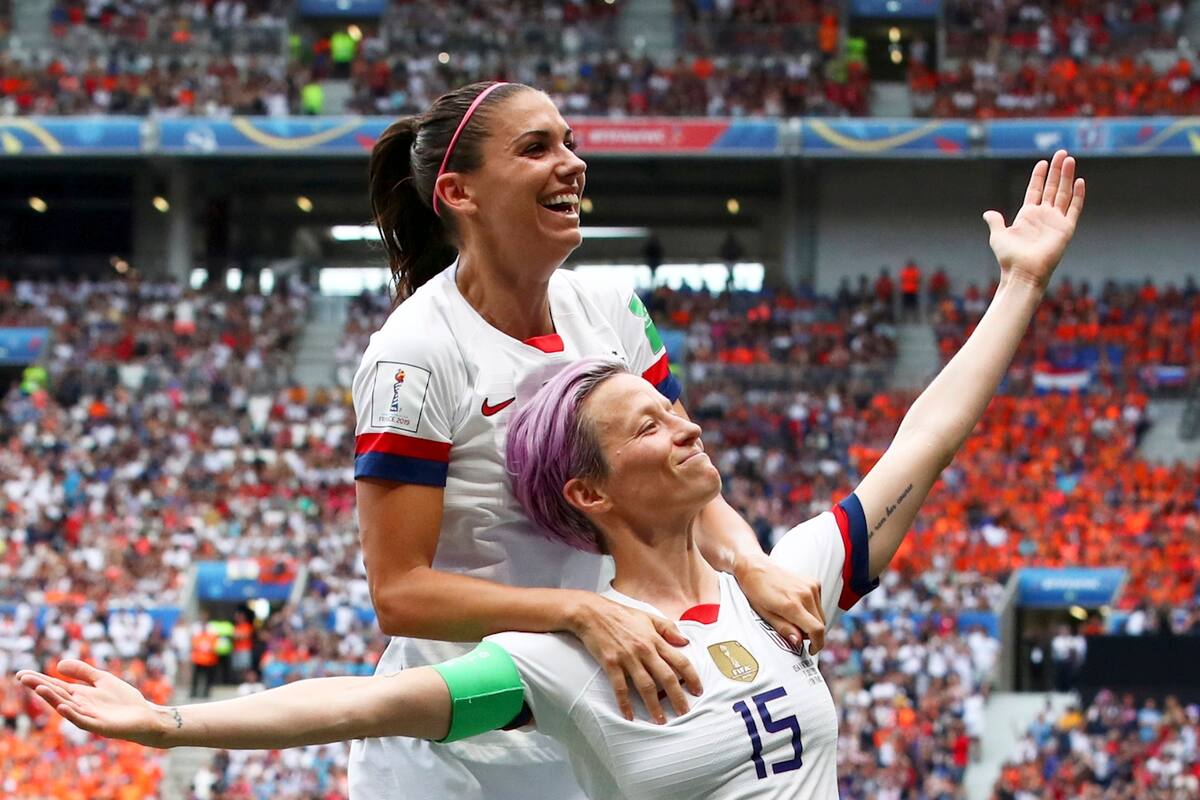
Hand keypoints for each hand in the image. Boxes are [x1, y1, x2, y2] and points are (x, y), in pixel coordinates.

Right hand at [16, 660, 167, 747]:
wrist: (144, 716)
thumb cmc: (123, 700)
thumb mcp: (102, 679)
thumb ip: (83, 672)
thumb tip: (58, 664)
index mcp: (80, 696)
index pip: (57, 686)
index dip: (40, 680)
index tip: (22, 674)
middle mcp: (81, 707)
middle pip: (58, 695)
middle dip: (41, 687)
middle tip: (23, 678)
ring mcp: (90, 717)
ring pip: (68, 707)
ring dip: (53, 699)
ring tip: (40, 688)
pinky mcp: (101, 726)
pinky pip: (84, 721)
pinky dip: (73, 714)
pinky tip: (64, 706)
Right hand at [567, 594, 702, 723]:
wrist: (592, 612)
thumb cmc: (620, 614)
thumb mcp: (648, 617)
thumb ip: (668, 628)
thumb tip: (685, 641)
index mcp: (655, 639)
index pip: (680, 660)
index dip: (692, 677)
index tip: (698, 690)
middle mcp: (644, 650)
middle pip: (666, 677)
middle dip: (677, 697)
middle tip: (684, 713)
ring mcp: (627, 658)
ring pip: (646, 686)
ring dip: (654, 705)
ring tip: (661, 721)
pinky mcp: (611, 664)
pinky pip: (620, 687)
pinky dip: (625, 703)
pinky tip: (629, 716)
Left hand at [734, 552, 825, 653]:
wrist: (755, 568)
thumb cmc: (756, 592)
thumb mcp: (765, 615)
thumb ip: (784, 629)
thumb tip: (798, 642)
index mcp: (792, 604)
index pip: (817, 630)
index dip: (817, 644)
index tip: (811, 650)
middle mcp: (805, 594)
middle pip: (820, 624)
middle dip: (811, 633)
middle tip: (795, 631)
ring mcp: (811, 586)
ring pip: (821, 614)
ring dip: (812, 621)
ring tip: (793, 617)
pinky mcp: (813, 582)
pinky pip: (819, 603)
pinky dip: (812, 609)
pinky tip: (797, 605)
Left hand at [983, 149, 1084, 291]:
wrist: (1022, 272)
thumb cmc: (1009, 257)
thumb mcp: (998, 235)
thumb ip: (995, 221)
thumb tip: (988, 213)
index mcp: (1027, 216)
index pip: (1036, 191)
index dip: (1039, 177)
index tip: (1043, 162)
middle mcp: (1043, 216)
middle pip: (1052, 188)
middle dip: (1057, 170)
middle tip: (1062, 153)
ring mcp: (1056, 221)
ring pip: (1064, 194)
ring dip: (1067, 177)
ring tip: (1070, 160)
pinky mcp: (1065, 229)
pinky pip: (1074, 209)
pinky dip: (1078, 195)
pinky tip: (1080, 181)